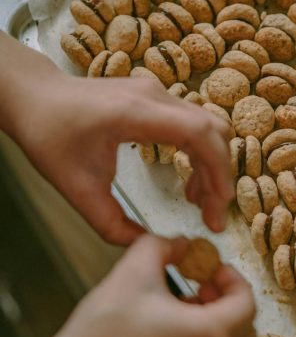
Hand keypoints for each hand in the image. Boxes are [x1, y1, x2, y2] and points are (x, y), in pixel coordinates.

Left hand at [0, 33, 233, 242]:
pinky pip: (193, 123)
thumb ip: (110, 223)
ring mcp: (158, 93)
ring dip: (211, 165)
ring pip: (208, 126)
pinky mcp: (156, 97)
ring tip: (199, 203)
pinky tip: (187, 181)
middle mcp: (155, 96)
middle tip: (211, 215)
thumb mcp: (76, 188)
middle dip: (220, 175)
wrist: (34, 97)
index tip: (215, 210)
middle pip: (213, 130)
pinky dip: (199, 153)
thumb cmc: (49, 135)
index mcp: (136, 113)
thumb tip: (145, 244)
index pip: (200, 134)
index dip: (218, 172)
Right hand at [60, 234, 256, 336]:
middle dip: (230, 302)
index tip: (214, 268)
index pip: (246, 303)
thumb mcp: (133, 270)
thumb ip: (162, 246)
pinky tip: (174, 330)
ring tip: (187, 306)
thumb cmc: (102, 332)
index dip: (233, 279)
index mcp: (208, 335)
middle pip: (246, 329)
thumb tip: (180, 243)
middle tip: (205, 285)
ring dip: (220, 324)